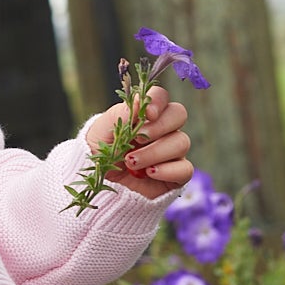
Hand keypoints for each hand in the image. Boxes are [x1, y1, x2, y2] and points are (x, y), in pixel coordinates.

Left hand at [83, 85, 192, 201]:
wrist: (98, 188)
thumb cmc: (99, 154)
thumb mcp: (101, 132)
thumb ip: (120, 114)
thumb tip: (140, 101)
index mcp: (144, 115)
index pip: (161, 97)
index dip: (158, 101)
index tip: (147, 114)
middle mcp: (162, 131)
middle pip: (178, 114)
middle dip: (159, 126)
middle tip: (137, 139)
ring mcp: (171, 153)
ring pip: (181, 142)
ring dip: (154, 152)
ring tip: (131, 162)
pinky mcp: (175, 176)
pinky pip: (186, 169)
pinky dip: (168, 170)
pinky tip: (149, 173)